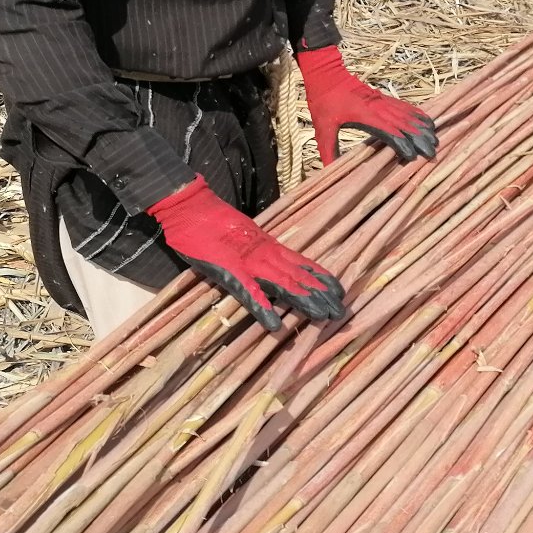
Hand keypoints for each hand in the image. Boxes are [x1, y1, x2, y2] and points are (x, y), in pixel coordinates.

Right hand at [148, 176, 345, 330]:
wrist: (190, 207)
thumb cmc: (210, 220)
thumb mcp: (240, 234)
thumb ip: (253, 248)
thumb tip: (263, 256)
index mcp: (268, 246)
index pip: (301, 263)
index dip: (320, 277)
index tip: (338, 289)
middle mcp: (266, 254)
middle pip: (300, 277)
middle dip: (321, 294)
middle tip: (341, 311)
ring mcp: (250, 263)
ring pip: (284, 285)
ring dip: (305, 302)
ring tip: (325, 316)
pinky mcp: (230, 270)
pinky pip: (250, 293)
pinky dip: (263, 308)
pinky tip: (275, 325)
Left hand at [295, 45, 438, 166]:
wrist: (327, 74)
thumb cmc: (324, 100)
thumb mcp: (323, 127)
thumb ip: (328, 149)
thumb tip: (330, 171)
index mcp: (365, 115)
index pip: (389, 131)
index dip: (402, 144)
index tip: (413, 157)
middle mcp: (379, 108)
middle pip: (405, 124)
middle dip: (420, 138)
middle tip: (432, 152)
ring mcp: (383, 101)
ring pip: (408, 115)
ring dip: (422, 127)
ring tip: (436, 139)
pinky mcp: (384, 98)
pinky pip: (405, 107)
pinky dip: (418, 114)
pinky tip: (427, 121)